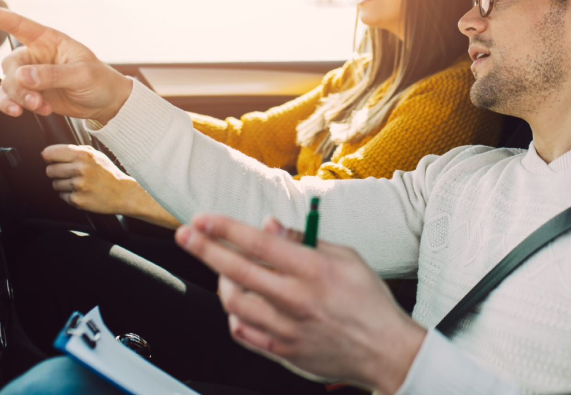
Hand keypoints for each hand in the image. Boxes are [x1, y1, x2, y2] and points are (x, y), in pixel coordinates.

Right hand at [0, 1, 131, 123]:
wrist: (106, 103)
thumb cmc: (99, 80)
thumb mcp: (82, 74)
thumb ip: (53, 74)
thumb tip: (24, 76)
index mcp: (49, 41)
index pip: (18, 24)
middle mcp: (36, 55)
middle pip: (10, 65)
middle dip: (18, 85)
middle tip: (36, 98)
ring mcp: (31, 75)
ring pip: (7, 83)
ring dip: (18, 98)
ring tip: (39, 106)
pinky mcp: (30, 93)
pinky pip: (8, 97)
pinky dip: (12, 105)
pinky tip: (27, 111)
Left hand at [42, 144, 136, 214]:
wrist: (124, 193)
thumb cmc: (108, 173)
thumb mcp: (96, 155)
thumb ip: (75, 151)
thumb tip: (48, 152)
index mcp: (84, 155)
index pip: (50, 153)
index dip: (49, 156)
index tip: (51, 159)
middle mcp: (80, 169)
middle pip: (50, 170)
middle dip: (57, 172)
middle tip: (70, 174)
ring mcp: (78, 185)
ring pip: (55, 184)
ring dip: (64, 184)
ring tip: (80, 183)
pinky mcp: (77, 200)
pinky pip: (62, 195)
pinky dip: (70, 195)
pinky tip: (83, 192)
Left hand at [176, 214, 426, 393]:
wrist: (384, 351)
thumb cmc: (368, 300)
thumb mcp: (347, 257)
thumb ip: (305, 241)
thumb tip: (269, 226)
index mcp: (314, 270)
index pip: (259, 243)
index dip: (225, 228)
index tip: (203, 218)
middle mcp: (296, 299)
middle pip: (237, 271)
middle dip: (204, 249)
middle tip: (185, 235)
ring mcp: (286, 329)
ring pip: (234, 302)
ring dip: (221, 280)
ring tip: (222, 269)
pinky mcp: (282, 352)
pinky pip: (242, 331)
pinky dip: (233, 312)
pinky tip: (238, 301)